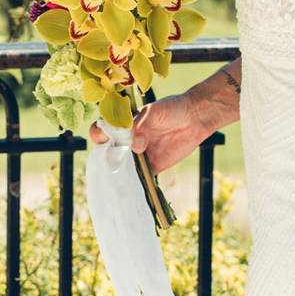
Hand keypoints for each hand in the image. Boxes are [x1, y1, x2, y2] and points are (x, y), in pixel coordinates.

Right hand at [89, 93, 208, 174]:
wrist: (195, 118)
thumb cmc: (172, 108)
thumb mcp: (155, 111)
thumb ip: (142, 125)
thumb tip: (135, 146)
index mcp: (123, 125)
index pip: (102, 130)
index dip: (99, 135)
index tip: (104, 139)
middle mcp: (127, 141)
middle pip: (108, 153)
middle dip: (106, 159)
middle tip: (116, 159)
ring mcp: (139, 156)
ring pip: (122, 168)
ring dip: (119, 174)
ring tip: (122, 177)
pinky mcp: (152, 167)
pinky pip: (141, 178)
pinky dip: (137, 183)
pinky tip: (136, 187)